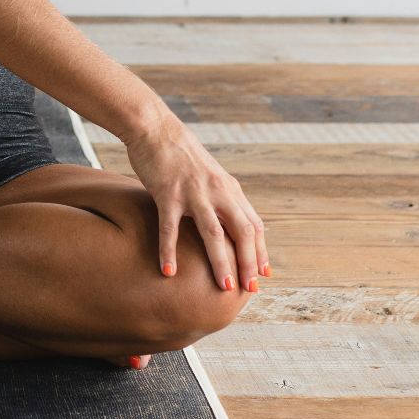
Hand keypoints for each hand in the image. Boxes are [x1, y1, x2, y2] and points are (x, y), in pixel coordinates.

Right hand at [122, 114, 268, 290]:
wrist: (155, 128)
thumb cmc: (180, 155)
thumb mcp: (209, 175)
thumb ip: (222, 197)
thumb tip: (232, 223)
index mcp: (229, 189)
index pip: (253, 224)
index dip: (260, 251)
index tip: (263, 275)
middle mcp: (217, 191)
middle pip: (241, 231)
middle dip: (248, 263)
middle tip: (249, 289)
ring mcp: (193, 192)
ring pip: (213, 233)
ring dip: (221, 262)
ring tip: (224, 287)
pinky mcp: (167, 193)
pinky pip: (170, 228)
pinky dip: (169, 251)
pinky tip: (168, 272)